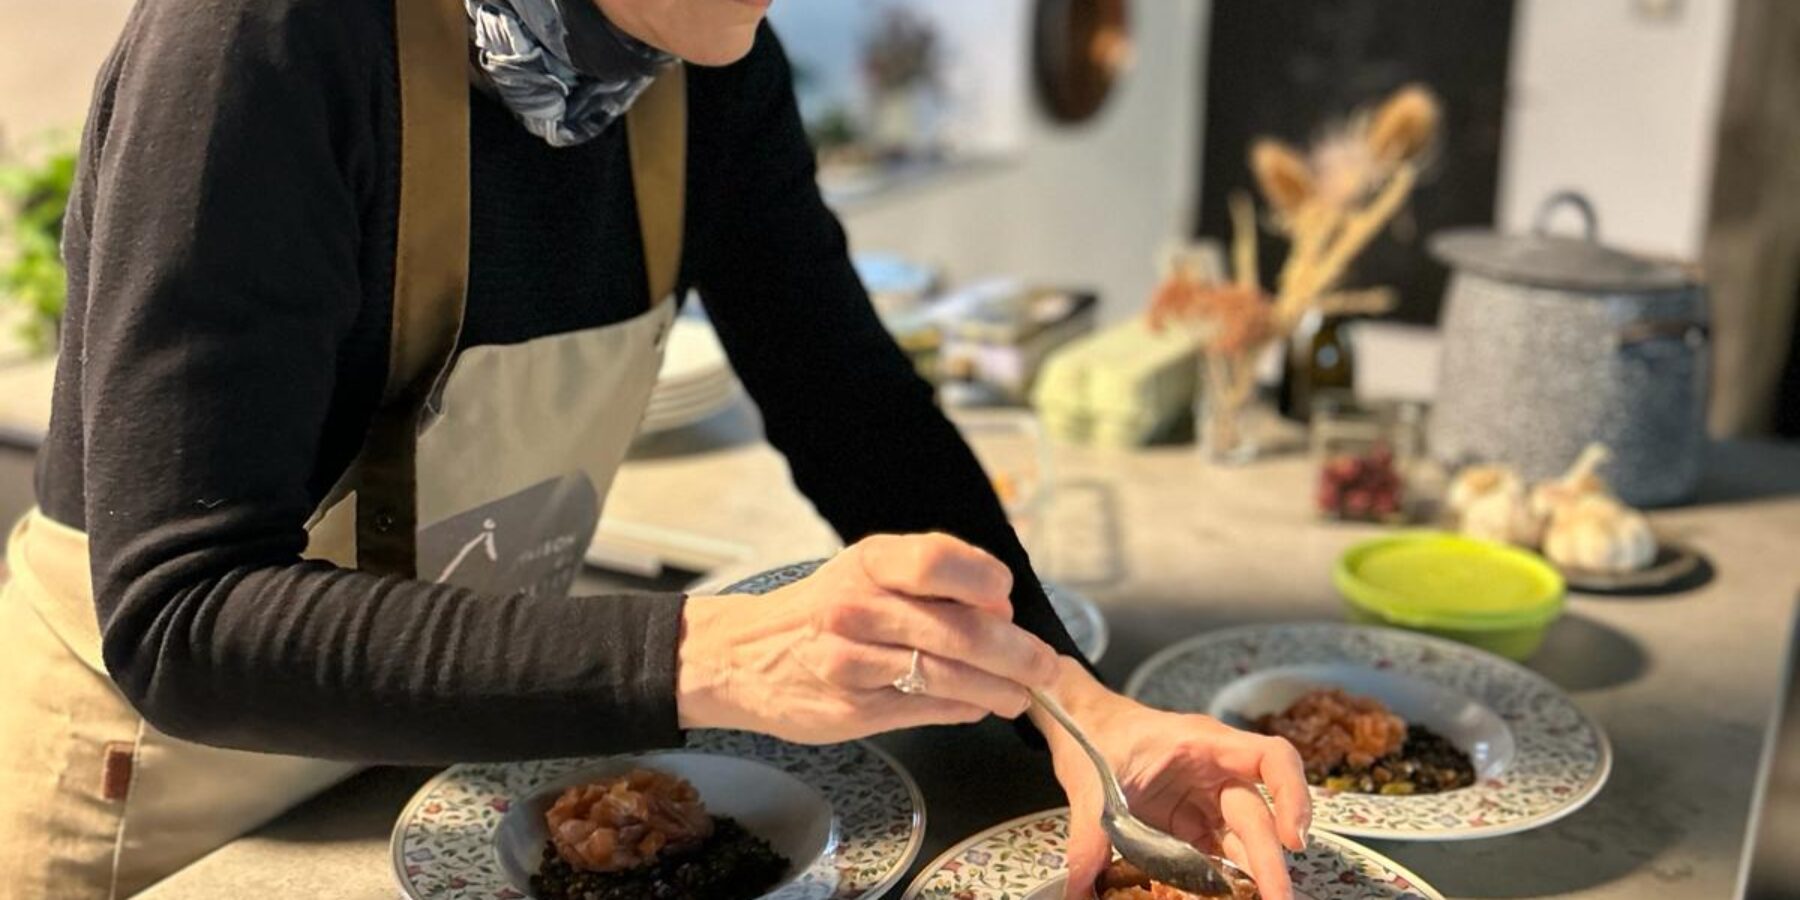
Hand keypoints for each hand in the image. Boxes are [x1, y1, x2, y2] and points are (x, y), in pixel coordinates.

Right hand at [676, 533, 1061, 743]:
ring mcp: (853, 661)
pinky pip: (927, 708)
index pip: (939, 560)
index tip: (1006, 598)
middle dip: (1015, 652)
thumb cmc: (820, 609)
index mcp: (869, 563)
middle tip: (1043, 665)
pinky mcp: (853, 708)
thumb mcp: (867, 573)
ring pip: (948, 677)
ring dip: (998, 689)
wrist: (743, 656)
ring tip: (1020, 693)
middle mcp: (857, 608)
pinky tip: (978, 705)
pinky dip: (963, 708)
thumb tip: (1002, 610)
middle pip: (957, 628)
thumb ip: (930, 584)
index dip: (985, 581)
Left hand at [1036, 659, 1310, 899]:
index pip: (1271, 758)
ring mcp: (1205, 799)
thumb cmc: (1093, 733)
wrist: (1079, 724)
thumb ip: (1089, 831)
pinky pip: (1216, 852)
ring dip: (1253, 873)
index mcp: (1203, 744)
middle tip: (1278, 899)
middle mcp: (1215, 771)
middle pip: (1257, 815)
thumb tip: (1082, 882)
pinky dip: (1224, 876)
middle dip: (1270, 860)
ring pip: (1243, 838)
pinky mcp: (1190, 823)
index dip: (1293, 793)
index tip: (1292, 837)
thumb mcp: (1088, 779)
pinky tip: (1226, 895)